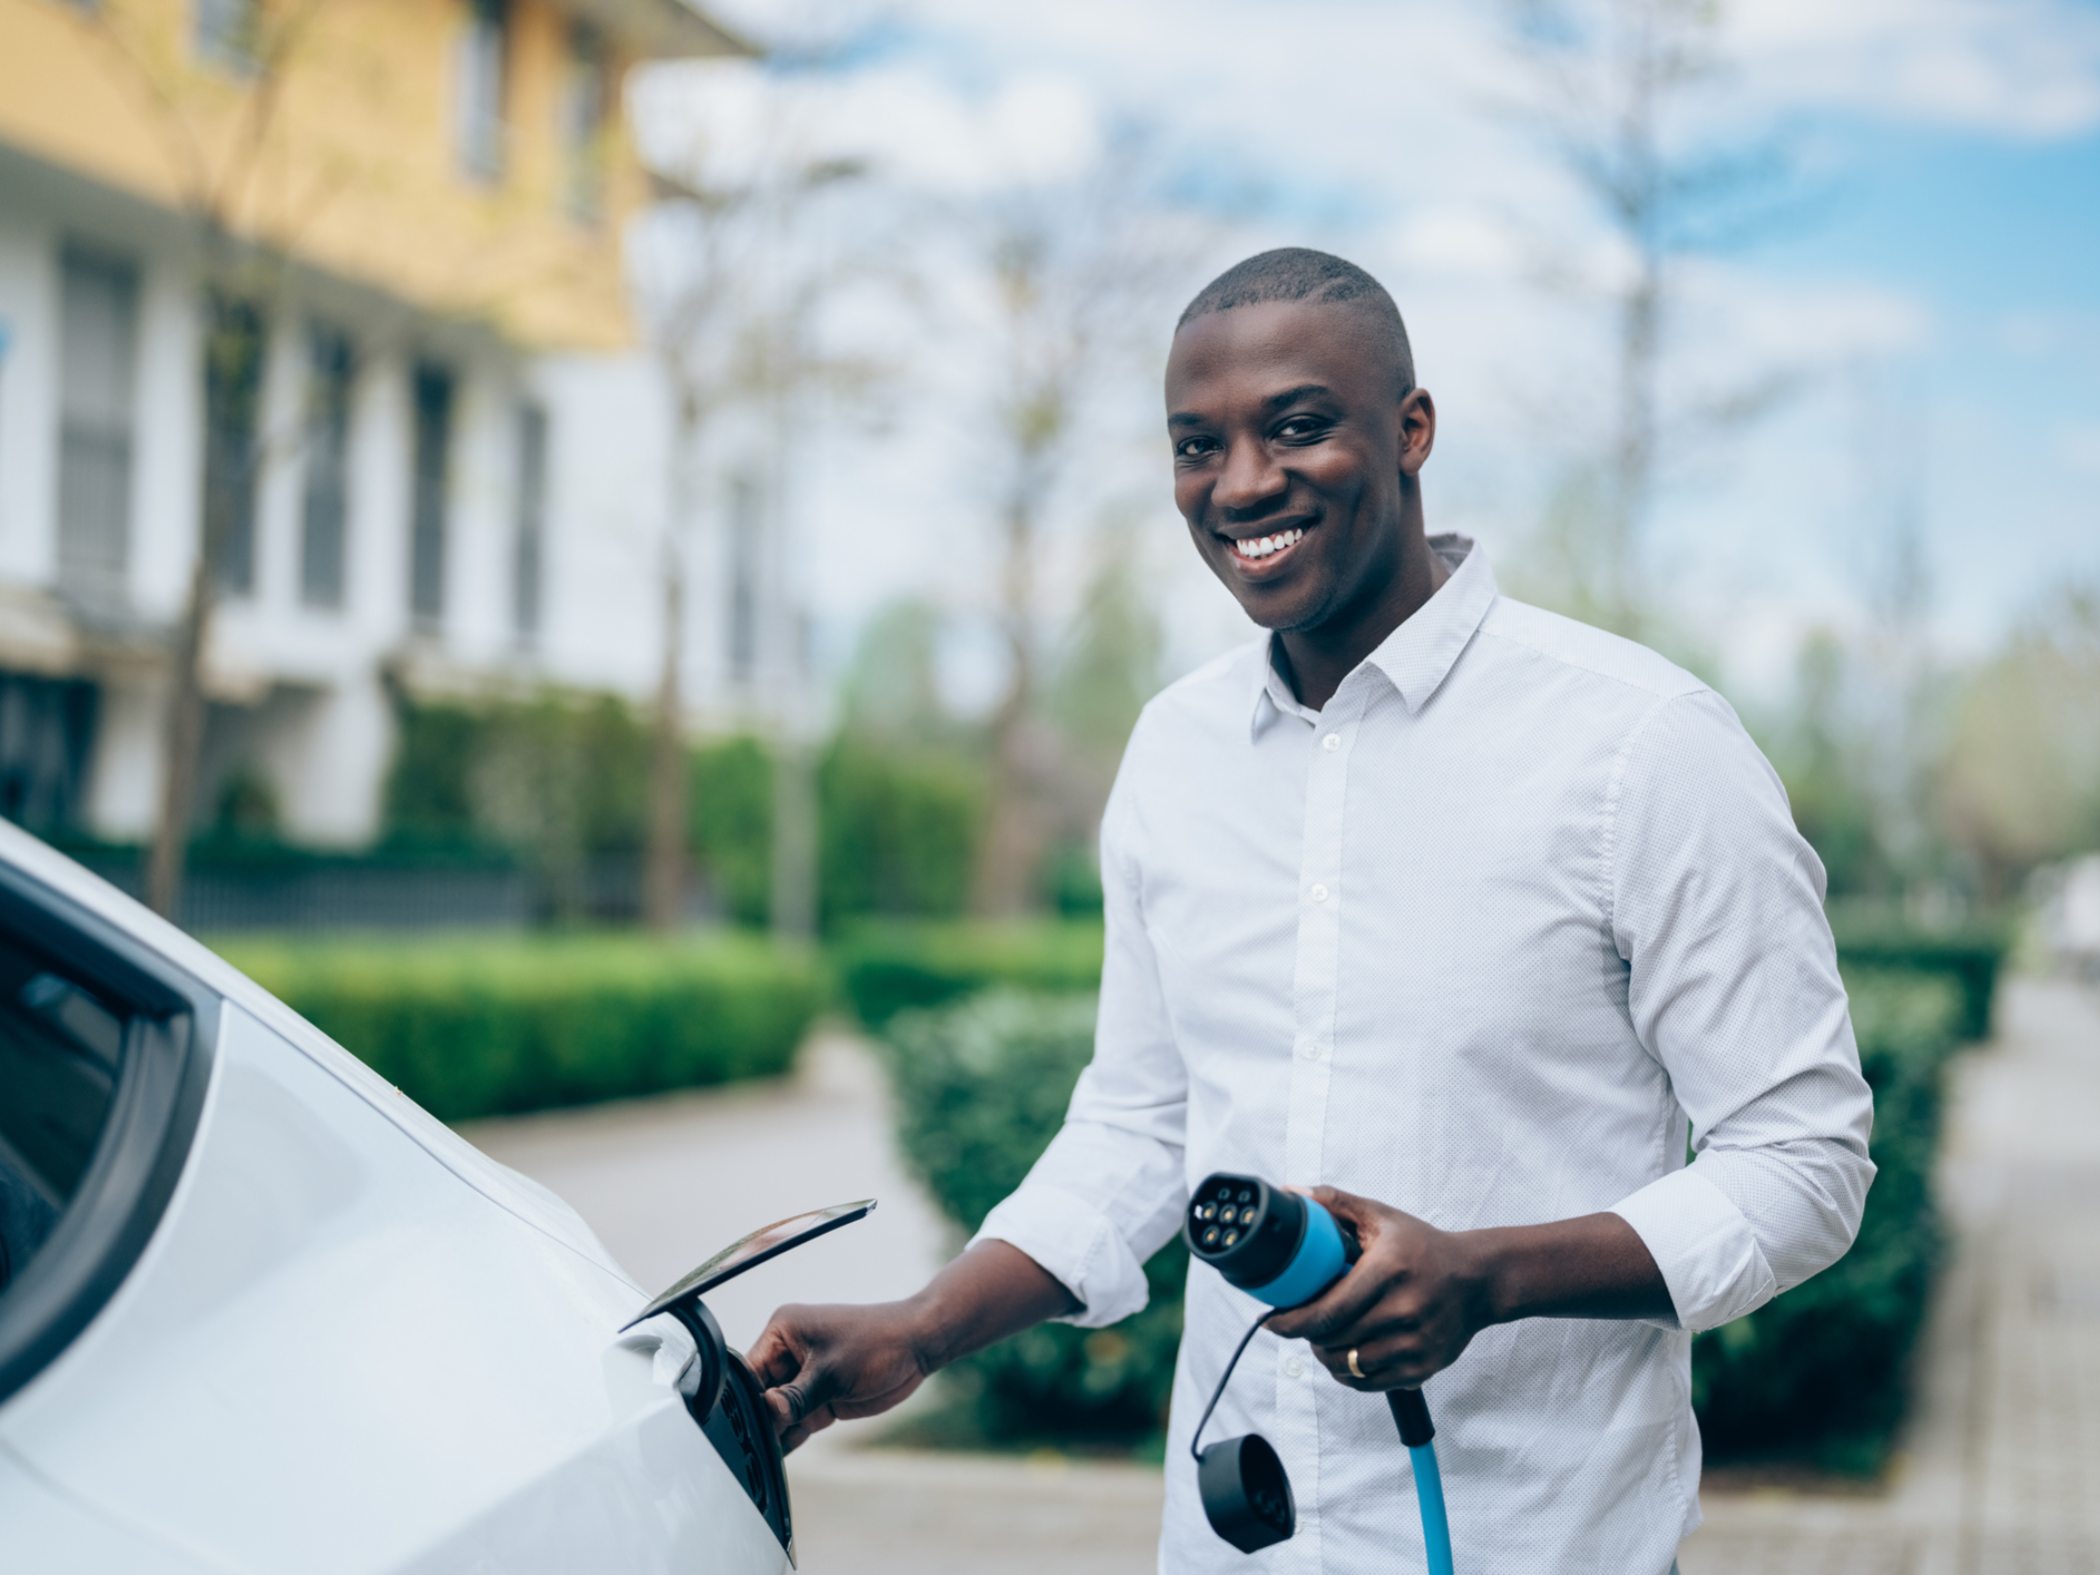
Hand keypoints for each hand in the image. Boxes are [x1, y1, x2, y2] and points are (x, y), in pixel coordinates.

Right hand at [746, 1299, 936, 1451]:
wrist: (917, 1347)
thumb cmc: (877, 1343)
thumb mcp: (831, 1372)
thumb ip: (796, 1397)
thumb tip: (766, 1412)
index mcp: (783, 1331)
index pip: (750, 1370)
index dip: (745, 1400)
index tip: (739, 1429)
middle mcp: (788, 1352)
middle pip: (760, 1394)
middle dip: (759, 1420)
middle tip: (751, 1448)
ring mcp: (804, 1377)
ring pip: (777, 1412)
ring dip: (774, 1433)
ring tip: (761, 1458)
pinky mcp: (820, 1397)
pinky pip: (796, 1421)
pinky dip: (790, 1437)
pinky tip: (779, 1456)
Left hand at [1263, 1185, 1495, 1391]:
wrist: (1477, 1280)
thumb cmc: (1423, 1248)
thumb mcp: (1381, 1218)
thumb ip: (1335, 1203)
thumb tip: (1291, 1192)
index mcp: (1389, 1271)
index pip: (1328, 1310)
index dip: (1291, 1321)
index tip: (1271, 1320)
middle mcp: (1404, 1310)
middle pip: (1334, 1340)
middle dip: (1306, 1335)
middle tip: (1298, 1324)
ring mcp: (1416, 1343)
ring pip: (1349, 1366)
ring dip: (1325, 1355)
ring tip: (1323, 1337)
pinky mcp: (1423, 1368)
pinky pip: (1369, 1384)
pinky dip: (1349, 1373)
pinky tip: (1346, 1352)